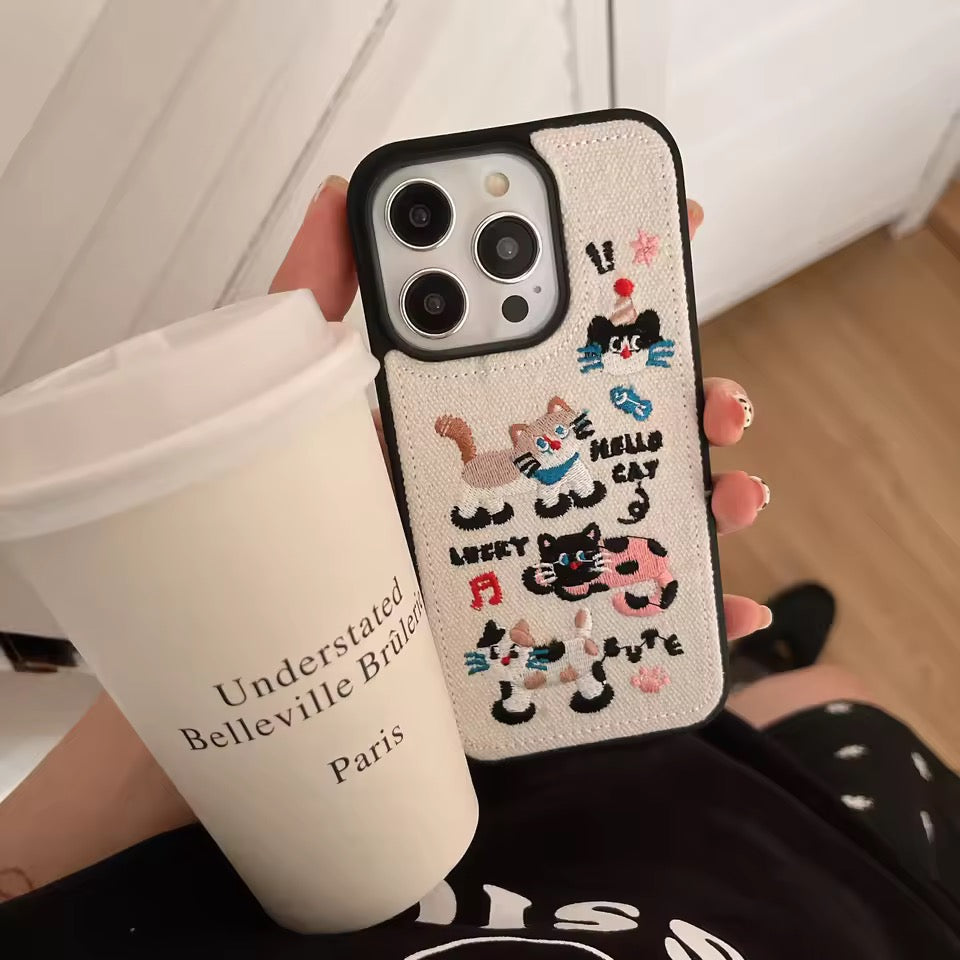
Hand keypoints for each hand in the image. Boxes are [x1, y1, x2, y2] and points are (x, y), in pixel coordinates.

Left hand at [272, 185, 770, 639]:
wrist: (273, 640)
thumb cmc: (281, 512)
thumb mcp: (301, 394)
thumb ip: (316, 298)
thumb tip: (345, 192)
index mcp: (466, 407)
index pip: (553, 335)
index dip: (618, 285)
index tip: (680, 231)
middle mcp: (509, 469)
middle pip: (620, 422)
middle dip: (686, 400)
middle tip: (717, 399)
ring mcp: (528, 543)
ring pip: (640, 508)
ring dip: (706, 495)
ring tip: (732, 496)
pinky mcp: (535, 618)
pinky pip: (625, 609)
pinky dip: (686, 613)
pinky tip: (729, 612)